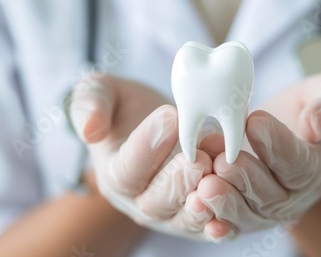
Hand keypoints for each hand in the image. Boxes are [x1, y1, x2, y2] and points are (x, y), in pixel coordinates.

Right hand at [69, 73, 228, 240]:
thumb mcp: (101, 93)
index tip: (170, 115)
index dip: (147, 145)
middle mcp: (139, 202)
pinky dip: (220, 224)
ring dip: (203, 201)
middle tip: (199, 157)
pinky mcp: (195, 218)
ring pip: (184, 218)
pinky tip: (230, 211)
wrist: (158, 125)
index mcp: (114, 174)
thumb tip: (90, 130)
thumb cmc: (128, 110)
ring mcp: (169, 214)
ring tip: (217, 176)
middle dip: (179, 179)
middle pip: (157, 201)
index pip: (127, 168)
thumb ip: (90, 103)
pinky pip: (207, 227)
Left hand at [196, 74, 320, 235]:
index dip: (276, 144)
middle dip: (245, 178)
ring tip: (206, 185)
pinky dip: (215, 223)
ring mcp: (266, 212)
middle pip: (269, 195)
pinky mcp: (242, 216)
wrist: (285, 130)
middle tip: (223, 161)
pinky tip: (199, 210)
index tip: (254, 121)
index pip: (298, 163)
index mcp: (315, 168)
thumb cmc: (306, 110)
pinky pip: (229, 225)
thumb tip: (316, 126)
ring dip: (225, 201)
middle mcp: (292, 197)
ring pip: (246, 214)